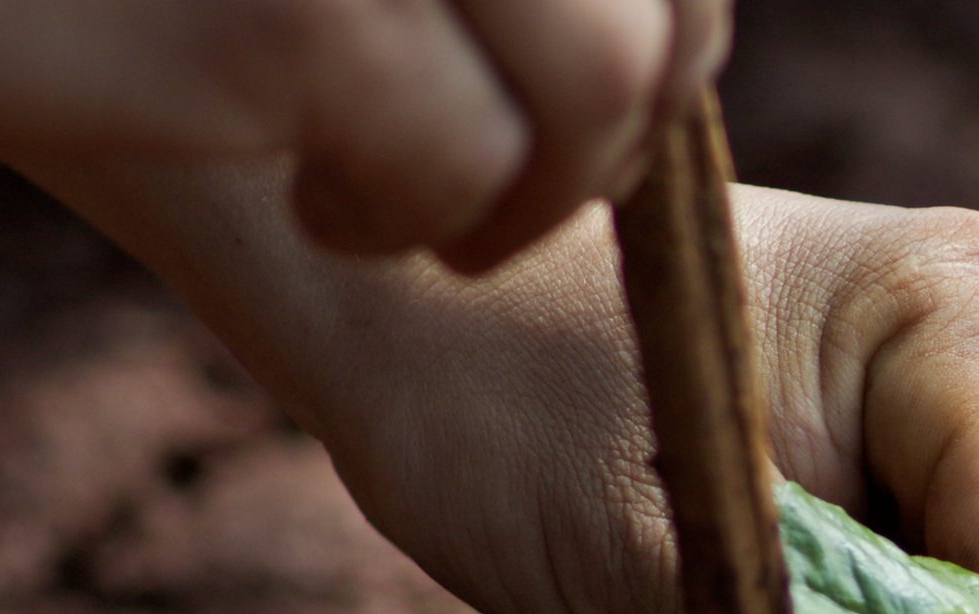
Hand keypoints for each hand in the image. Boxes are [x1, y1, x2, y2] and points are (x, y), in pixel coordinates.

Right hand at [0, 0, 727, 270]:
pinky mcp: (310, 9)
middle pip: (667, 17)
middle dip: (607, 139)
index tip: (561, 101)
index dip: (662, 39)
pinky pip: (464, 166)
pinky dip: (406, 226)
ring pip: (611, 86)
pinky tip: (316, 210)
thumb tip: (645, 53)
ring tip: (387, 194)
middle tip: (477, 172)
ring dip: (528, 194)